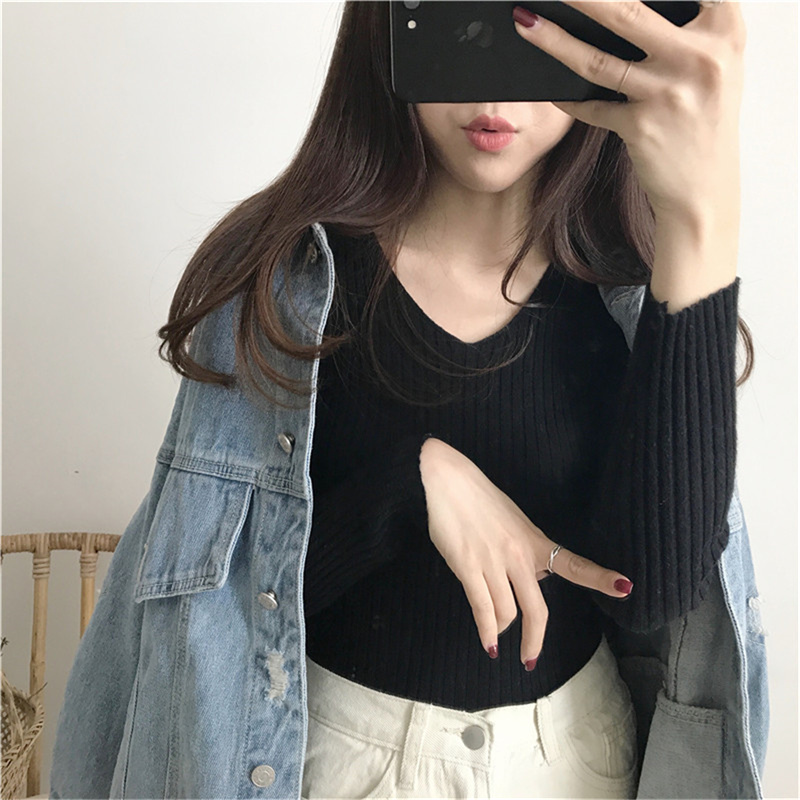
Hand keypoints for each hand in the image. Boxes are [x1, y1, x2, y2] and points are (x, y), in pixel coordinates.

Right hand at [419, 437, 632, 668]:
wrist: (448, 481)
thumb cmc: (479, 498)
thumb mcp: (513, 521)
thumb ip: (525, 551)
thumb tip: (529, 579)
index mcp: (534, 541)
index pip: (573, 563)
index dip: (599, 577)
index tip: (625, 587)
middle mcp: (519, 556)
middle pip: (536, 609)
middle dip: (534, 640)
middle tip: (530, 659)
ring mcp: (494, 563)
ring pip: (507, 612)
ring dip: (502, 630)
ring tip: (496, 637)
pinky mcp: (469, 568)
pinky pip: (482, 608)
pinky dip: (487, 631)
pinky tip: (488, 643)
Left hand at [512, 0, 745, 223]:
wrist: (705, 188)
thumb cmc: (703, 117)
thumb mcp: (714, 62)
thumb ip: (686, 26)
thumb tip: (613, 6)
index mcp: (724, 27)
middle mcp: (701, 56)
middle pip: (626, 12)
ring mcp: (669, 93)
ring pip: (597, 59)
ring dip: (553, 39)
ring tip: (525, 21)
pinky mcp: (642, 127)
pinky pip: (591, 105)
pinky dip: (566, 97)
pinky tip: (547, 86)